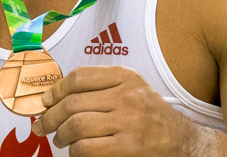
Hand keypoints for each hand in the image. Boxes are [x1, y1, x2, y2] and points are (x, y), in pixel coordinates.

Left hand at [31, 66, 198, 155]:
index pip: (80, 77)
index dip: (56, 89)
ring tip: (58, 139)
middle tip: (41, 125)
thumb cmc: (150, 116)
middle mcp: (127, 94)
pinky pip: (87, 148)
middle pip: (73, 102)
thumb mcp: (131, 90)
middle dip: (50, 116)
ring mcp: (128, 121)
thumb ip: (101, 87)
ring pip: (77, 125)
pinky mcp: (129, 147)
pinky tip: (75, 152)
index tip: (45, 100)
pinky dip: (75, 152)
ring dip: (60, 135)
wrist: (184, 143)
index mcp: (125, 76)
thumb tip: (57, 95)